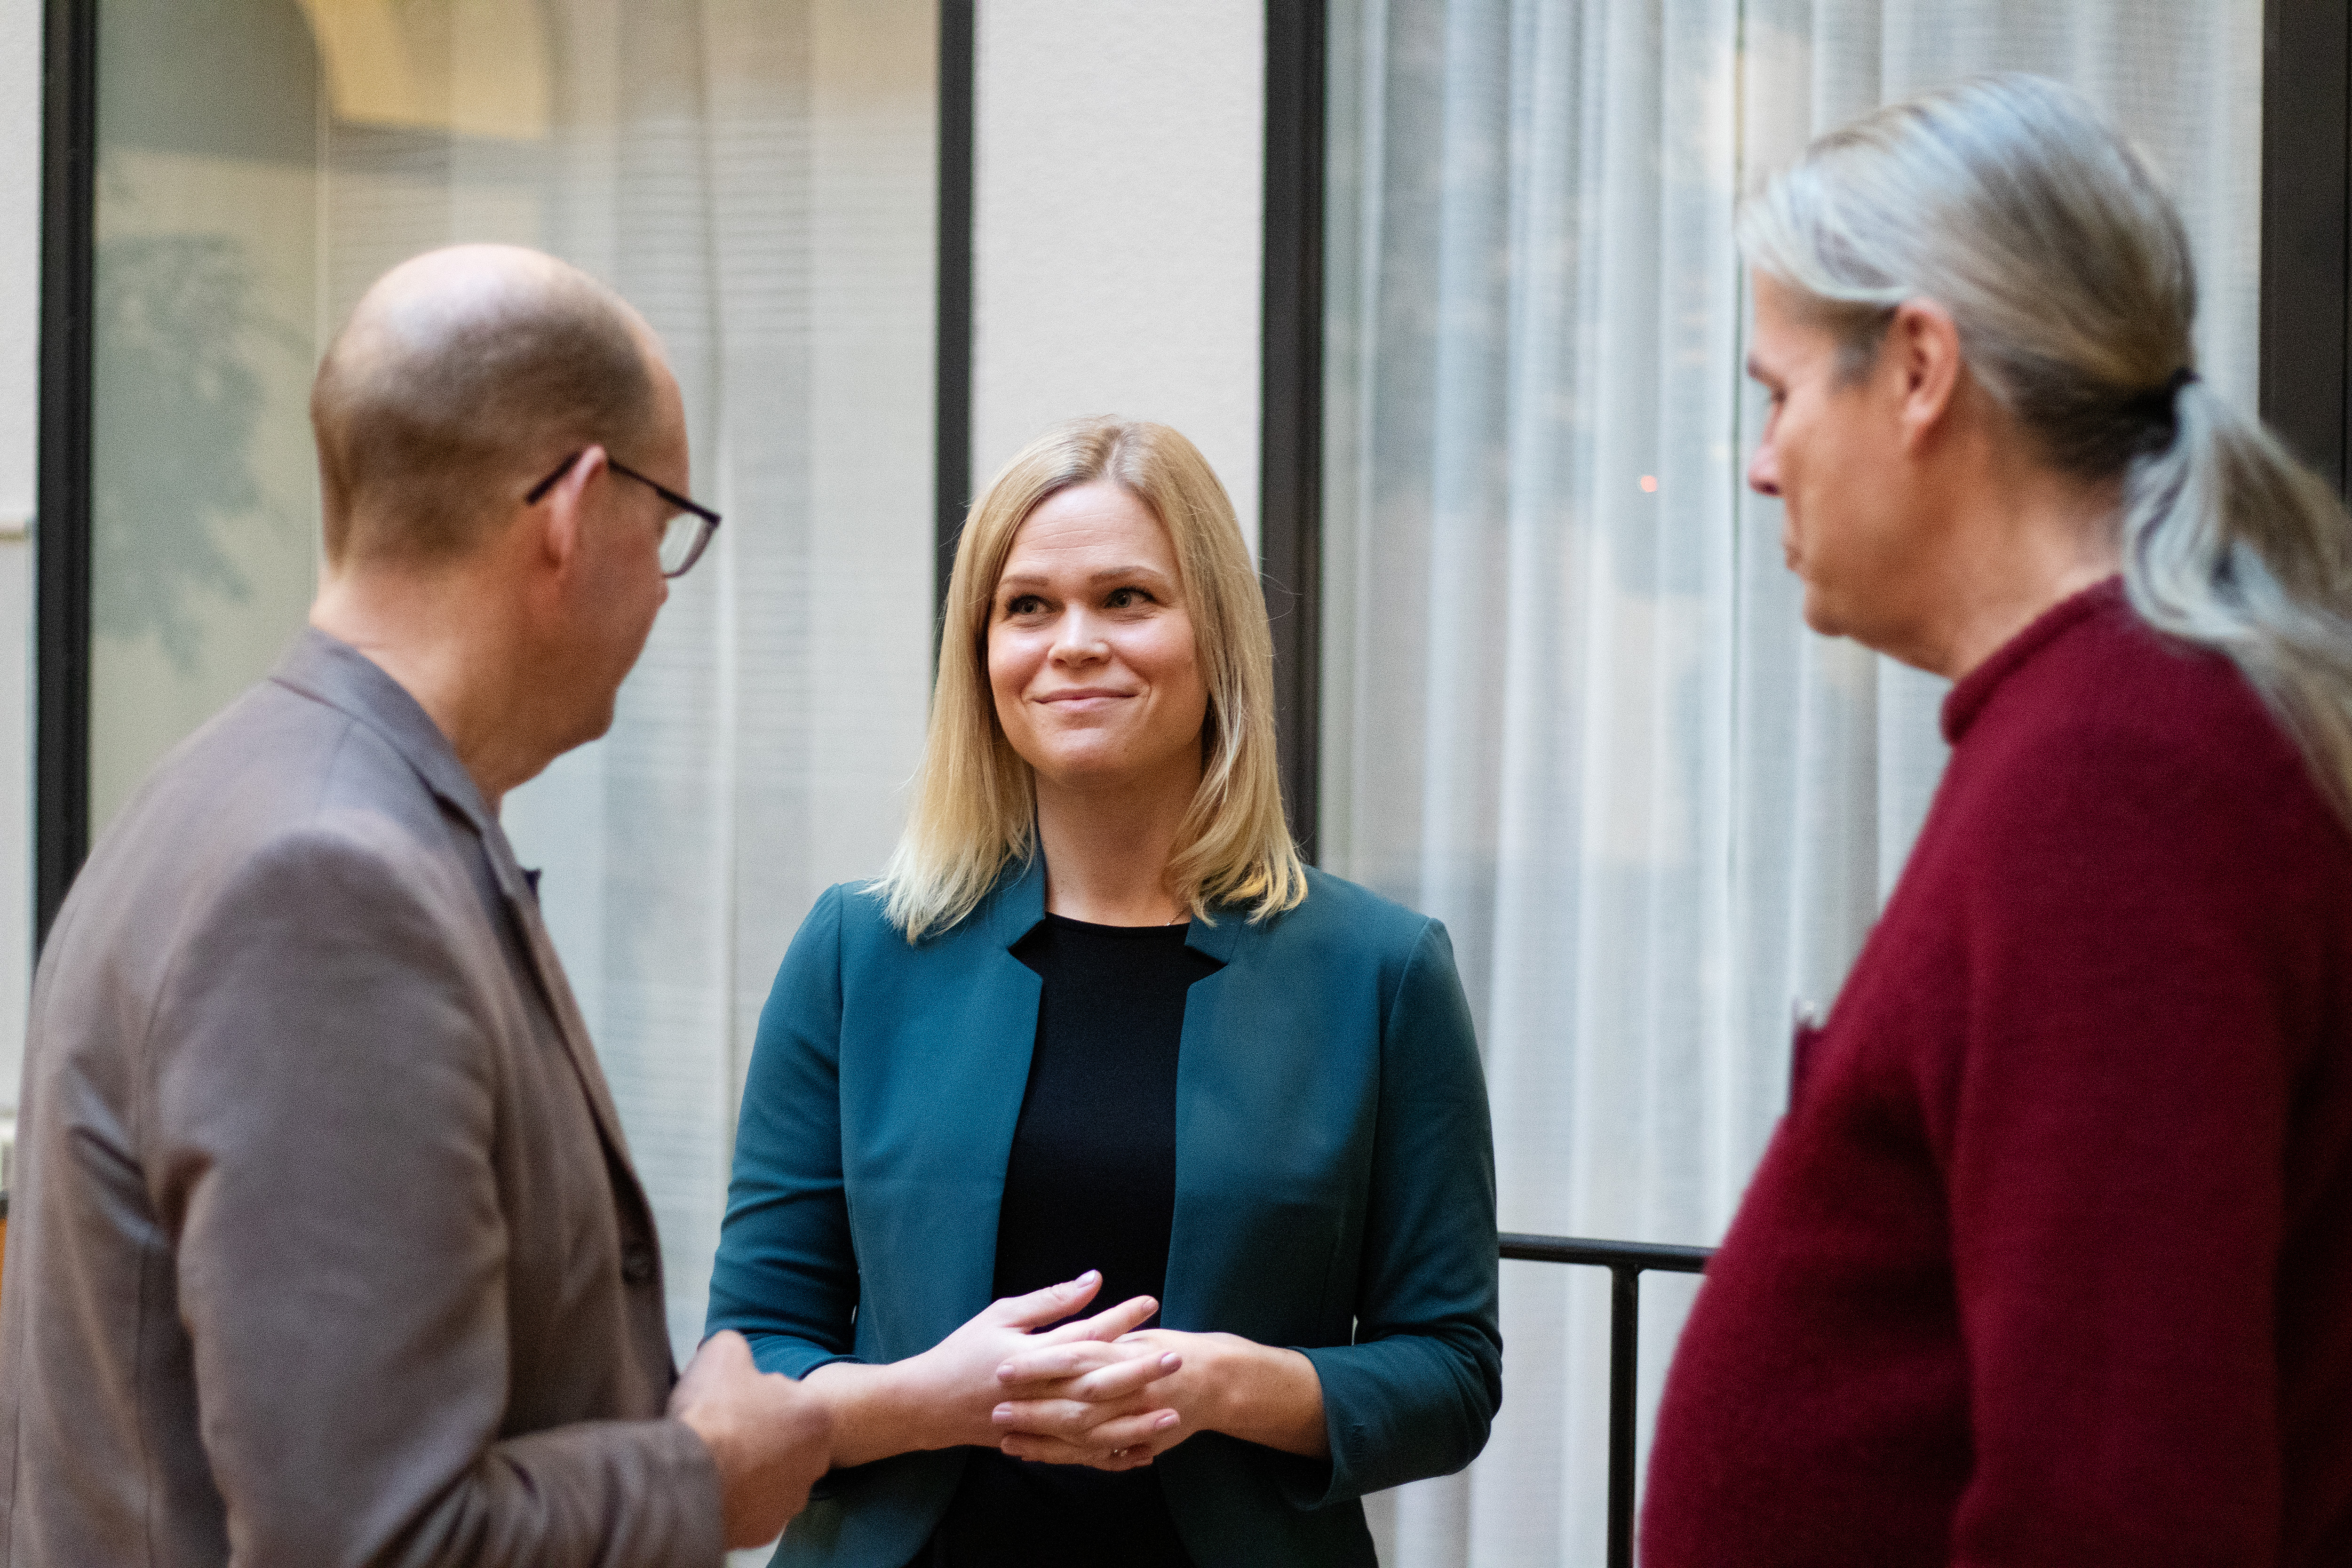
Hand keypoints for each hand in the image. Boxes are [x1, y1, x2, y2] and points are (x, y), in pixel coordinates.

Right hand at [669, 1329, 833, 1548]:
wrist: (687, 1478)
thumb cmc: (712, 1414)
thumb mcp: (723, 1351)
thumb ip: (739, 1346)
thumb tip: (735, 1350)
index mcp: (816, 1415)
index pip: (791, 1398)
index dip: (760, 1396)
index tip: (737, 1400)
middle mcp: (817, 1461)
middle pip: (787, 1439)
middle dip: (762, 1434)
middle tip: (728, 1429)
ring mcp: (793, 1499)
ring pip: (774, 1476)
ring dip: (753, 1468)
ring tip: (719, 1458)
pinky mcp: (767, 1530)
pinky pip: (754, 1508)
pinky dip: (738, 1498)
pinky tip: (716, 1484)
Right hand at [800, 1271, 1174, 1467]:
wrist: (928, 1404)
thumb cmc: (965, 1352)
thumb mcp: (1003, 1315)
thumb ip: (1051, 1300)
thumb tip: (1094, 1279)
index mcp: (1031, 1354)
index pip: (1084, 1334)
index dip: (1120, 1319)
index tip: (1152, 1303)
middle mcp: (1039, 1391)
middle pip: (1096, 1382)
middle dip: (1138, 1371)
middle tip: (1176, 1357)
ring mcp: (1039, 1423)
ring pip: (1094, 1426)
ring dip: (1134, 1421)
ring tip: (1171, 1413)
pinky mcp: (1039, 1443)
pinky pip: (1081, 1454)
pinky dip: (1112, 1454)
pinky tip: (1142, 1451)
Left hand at [993, 1329, 1329, 1468]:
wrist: (1217, 1381)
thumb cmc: (1167, 1350)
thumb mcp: (1133, 1333)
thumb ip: (1101, 1333)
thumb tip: (1060, 1328)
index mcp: (1121, 1353)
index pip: (1072, 1356)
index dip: (1037, 1364)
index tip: (1002, 1368)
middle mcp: (1126, 1387)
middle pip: (1071, 1399)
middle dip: (1033, 1408)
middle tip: (996, 1410)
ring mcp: (1131, 1418)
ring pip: (1080, 1433)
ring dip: (1042, 1438)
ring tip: (1006, 1440)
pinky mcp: (1133, 1441)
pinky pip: (1093, 1454)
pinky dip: (1063, 1456)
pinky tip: (1032, 1455)